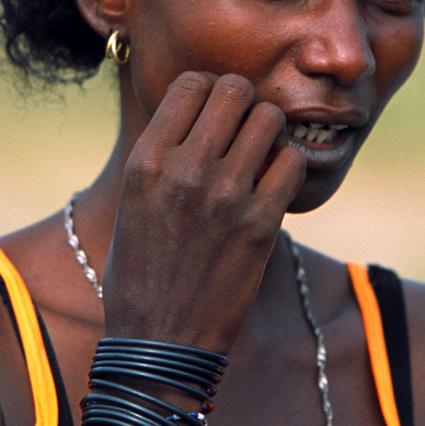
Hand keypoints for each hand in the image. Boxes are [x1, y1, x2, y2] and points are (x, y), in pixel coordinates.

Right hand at [101, 71, 305, 353]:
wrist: (160, 342)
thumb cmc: (141, 272)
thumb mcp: (132, 201)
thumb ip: (162, 153)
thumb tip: (198, 111)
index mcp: (146, 160)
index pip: (193, 84)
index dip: (210, 91)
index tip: (215, 113)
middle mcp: (184, 169)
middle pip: (235, 91)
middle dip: (244, 104)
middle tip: (244, 131)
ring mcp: (224, 195)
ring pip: (269, 119)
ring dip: (270, 132)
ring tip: (261, 156)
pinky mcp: (260, 225)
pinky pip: (292, 163)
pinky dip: (288, 167)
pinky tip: (274, 186)